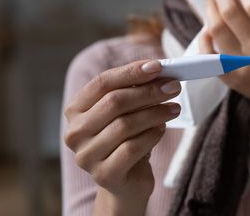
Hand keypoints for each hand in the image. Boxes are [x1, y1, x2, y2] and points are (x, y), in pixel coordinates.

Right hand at [63, 60, 181, 212]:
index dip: (131, 72)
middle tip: (173, 87)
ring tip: (174, 109)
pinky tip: (162, 129)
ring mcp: (87, 156)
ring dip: (155, 113)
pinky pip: (132, 148)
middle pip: (114, 102)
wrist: (126, 182)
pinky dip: (152, 135)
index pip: (102, 83)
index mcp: (75, 110)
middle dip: (148, 91)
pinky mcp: (104, 175)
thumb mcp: (127, 112)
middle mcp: (75, 132)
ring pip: (125, 125)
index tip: (158, 66)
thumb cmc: (127, 140)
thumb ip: (135, 90)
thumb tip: (159, 69)